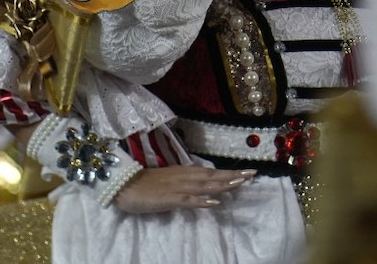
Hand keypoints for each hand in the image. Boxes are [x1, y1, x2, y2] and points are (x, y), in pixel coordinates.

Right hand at [114, 166, 256, 213]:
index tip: (247, 172)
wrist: (124, 185)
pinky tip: (215, 203)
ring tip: (240, 184)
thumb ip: (185, 183)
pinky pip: (188, 200)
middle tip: (252, 174)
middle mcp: (184, 176)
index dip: (229, 172)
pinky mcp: (169, 198)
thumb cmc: (145, 184)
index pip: (210, 172)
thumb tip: (202, 187)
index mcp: (184, 172)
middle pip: (212, 176)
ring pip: (204, 185)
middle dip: (232, 176)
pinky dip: (202, 201)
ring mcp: (177, 187)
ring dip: (222, 185)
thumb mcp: (168, 181)